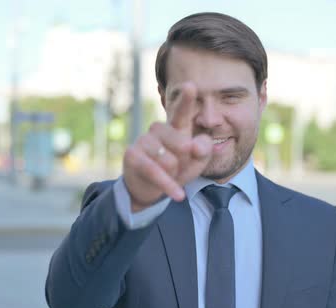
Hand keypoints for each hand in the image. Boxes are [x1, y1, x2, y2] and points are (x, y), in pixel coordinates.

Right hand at [123, 82, 212, 211]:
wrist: (152, 191)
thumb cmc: (177, 170)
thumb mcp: (196, 162)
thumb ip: (204, 150)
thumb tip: (196, 144)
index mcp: (176, 127)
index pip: (181, 111)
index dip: (186, 99)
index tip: (191, 85)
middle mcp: (158, 129)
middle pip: (181, 143)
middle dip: (185, 161)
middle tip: (179, 167)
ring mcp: (143, 141)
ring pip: (168, 159)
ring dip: (174, 172)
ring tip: (170, 174)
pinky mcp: (132, 155)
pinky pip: (155, 170)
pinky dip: (168, 185)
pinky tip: (178, 194)